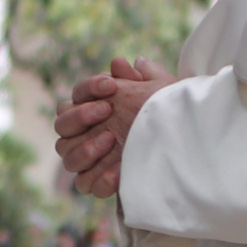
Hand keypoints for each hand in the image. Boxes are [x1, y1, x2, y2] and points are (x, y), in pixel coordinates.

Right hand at [51, 58, 171, 197]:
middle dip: (81, 115)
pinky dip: (100, 178)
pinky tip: (119, 171)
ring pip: (66, 155)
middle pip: (62, 125)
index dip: (89, 88)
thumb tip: (120, 63)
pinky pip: (85, 183)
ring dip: (85, 147)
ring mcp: (89, 159)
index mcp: (94, 108)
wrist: (184, 148)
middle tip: (107, 110)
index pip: (76, 95)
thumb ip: (141, 76)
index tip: (111, 85)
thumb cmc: (169, 116)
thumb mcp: (161, 92)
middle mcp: (85, 134)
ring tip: (110, 140)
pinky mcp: (98, 182)